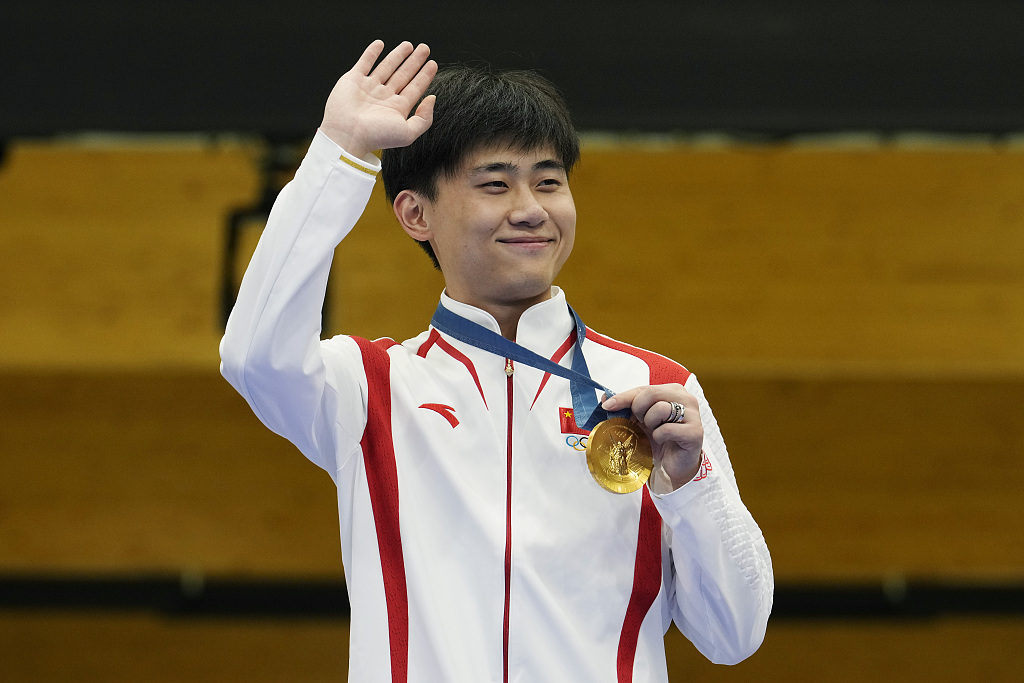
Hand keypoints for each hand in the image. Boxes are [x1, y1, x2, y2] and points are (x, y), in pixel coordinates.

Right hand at [319, 40, 437, 160]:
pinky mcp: (353, 80)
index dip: (425, 76)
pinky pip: (364, 62)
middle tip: (425, 48)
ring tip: (409, 45)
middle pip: (403, 75)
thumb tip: (432, 98)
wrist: (347, 134)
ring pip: (387, 66)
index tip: (433, 64)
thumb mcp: (408, 133)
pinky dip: (371, 52)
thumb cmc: (376, 137)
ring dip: (398, 55)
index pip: (415, 88)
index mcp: (396, 109)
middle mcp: (383, 97)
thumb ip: (424, 118)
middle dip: (415, 61)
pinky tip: (380, 44)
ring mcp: (368, 87)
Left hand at [601, 384, 702, 492]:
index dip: (624, 397)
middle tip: (641, 423)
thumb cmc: (659, 439)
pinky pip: (667, 429)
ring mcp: (693, 414)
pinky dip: (660, 436)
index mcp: (673, 390)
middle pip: (651, 393)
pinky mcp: (695, 432)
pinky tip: (664, 440)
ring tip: (656, 432)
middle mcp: (686, 398)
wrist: (673, 465)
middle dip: (639, 410)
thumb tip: (605, 398)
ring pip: (660, 409)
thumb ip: (626, 406)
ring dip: (651, 424)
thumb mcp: (640, 420)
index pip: (644, 388)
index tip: (608, 406)